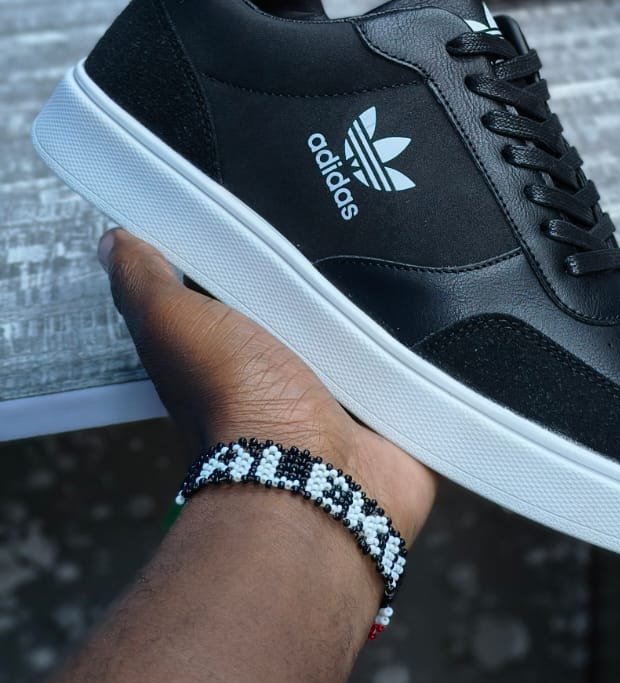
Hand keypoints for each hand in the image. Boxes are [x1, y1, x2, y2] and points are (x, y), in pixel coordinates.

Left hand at [99, 228, 435, 542]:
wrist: (311, 480)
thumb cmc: (239, 406)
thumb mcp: (175, 325)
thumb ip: (146, 284)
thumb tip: (114, 241)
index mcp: (241, 346)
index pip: (259, 282)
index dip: (271, 245)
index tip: (288, 202)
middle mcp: (295, 370)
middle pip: (326, 301)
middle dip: (342, 269)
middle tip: (358, 226)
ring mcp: (351, 393)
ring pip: (379, 329)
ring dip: (392, 306)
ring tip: (407, 260)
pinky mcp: (400, 410)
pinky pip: (424, 367)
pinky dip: (431, 348)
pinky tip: (443, 311)